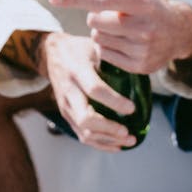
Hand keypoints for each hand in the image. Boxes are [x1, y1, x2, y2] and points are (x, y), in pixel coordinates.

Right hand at [38, 32, 136, 150]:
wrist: (52, 54)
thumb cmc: (79, 50)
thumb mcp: (94, 46)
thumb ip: (112, 57)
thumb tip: (139, 66)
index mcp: (77, 71)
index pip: (95, 90)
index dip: (114, 102)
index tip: (132, 108)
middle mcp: (69, 92)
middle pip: (86, 119)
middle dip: (109, 129)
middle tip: (128, 131)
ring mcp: (66, 107)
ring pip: (84, 132)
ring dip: (108, 140)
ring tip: (130, 140)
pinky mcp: (67, 116)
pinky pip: (82, 136)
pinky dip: (101, 144)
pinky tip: (117, 145)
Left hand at [49, 0, 191, 74]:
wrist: (179, 32)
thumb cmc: (148, 7)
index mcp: (141, 2)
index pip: (101, 0)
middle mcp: (144, 27)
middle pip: (95, 22)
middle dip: (96, 18)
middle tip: (113, 17)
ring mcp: (142, 49)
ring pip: (99, 39)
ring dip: (102, 33)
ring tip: (121, 30)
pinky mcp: (140, 66)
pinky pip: (105, 55)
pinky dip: (108, 48)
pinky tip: (124, 43)